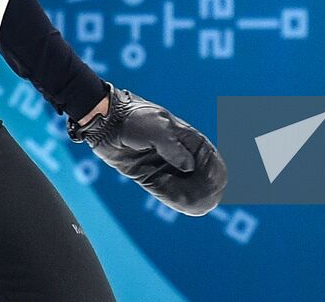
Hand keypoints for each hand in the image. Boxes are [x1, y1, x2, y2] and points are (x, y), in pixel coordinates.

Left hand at [67, 83, 226, 215]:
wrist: (107, 123)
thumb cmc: (135, 118)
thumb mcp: (157, 128)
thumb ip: (173, 147)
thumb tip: (189, 167)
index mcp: (189, 139)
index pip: (212, 161)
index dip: (216, 176)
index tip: (216, 187)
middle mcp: (181, 156)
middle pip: (203, 179)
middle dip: (207, 191)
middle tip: (205, 201)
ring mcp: (167, 168)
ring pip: (188, 190)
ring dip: (193, 199)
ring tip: (195, 205)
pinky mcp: (152, 178)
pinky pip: (169, 194)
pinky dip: (177, 201)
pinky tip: (183, 205)